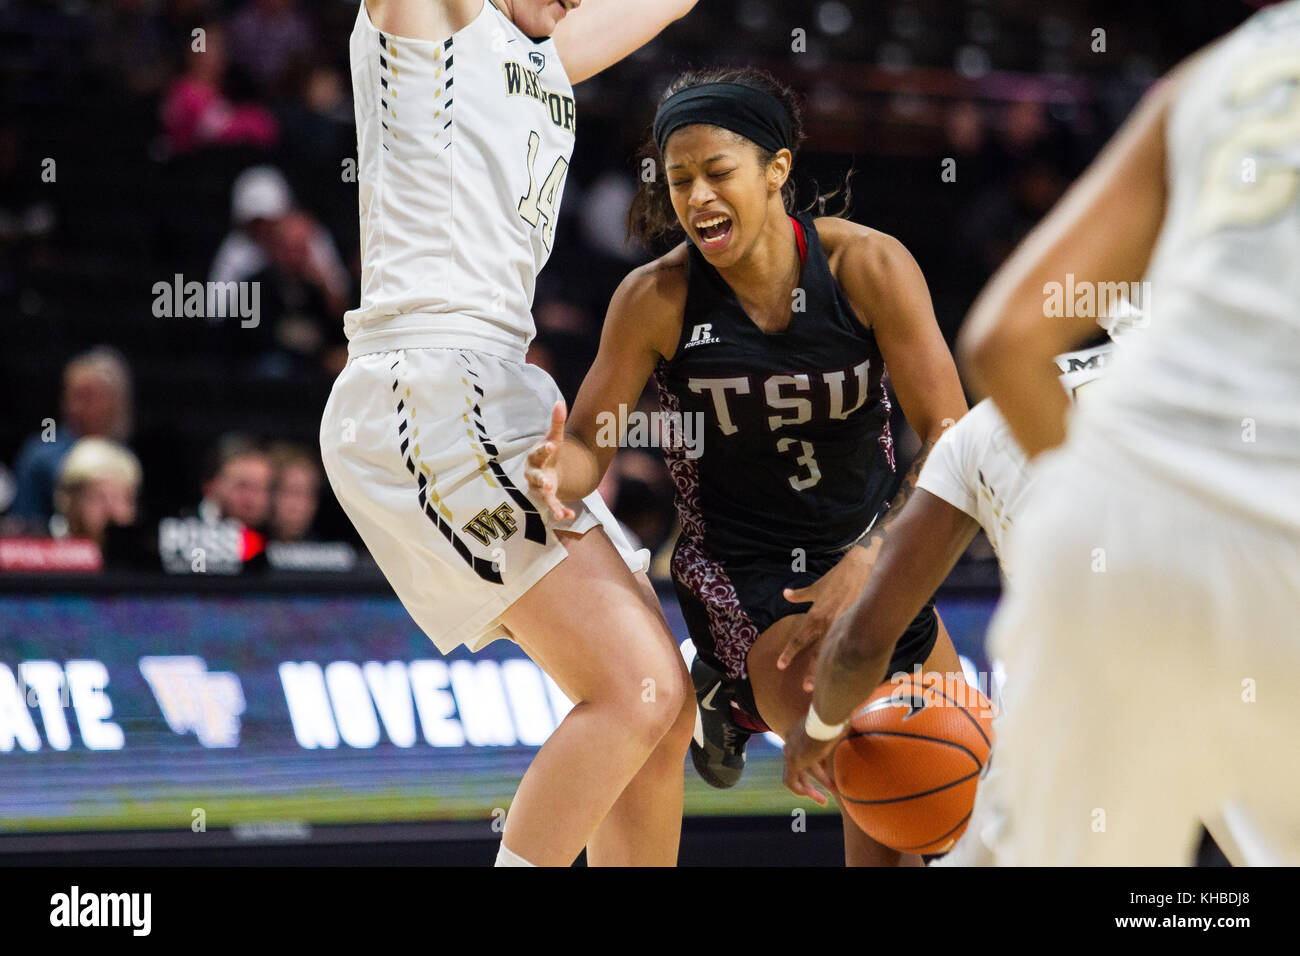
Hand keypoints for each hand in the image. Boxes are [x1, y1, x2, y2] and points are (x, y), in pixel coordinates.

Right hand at [524, 401, 575, 520]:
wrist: (545, 468)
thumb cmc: (549, 451)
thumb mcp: (554, 437)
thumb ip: (557, 422)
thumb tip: (560, 402)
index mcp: (535, 457)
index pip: (538, 453)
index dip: (544, 449)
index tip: (553, 446)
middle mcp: (533, 473)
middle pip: (534, 477)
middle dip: (540, 480)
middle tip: (548, 484)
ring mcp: (539, 487)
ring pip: (542, 496)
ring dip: (550, 503)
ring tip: (558, 511)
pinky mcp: (547, 498)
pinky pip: (553, 506)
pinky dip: (560, 511)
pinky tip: (569, 516)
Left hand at [776, 546, 873, 675]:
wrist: (864, 566)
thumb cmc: (840, 576)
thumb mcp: (819, 585)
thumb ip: (802, 594)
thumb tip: (786, 594)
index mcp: (816, 614)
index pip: (799, 638)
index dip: (789, 653)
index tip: (780, 666)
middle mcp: (828, 622)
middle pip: (817, 651)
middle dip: (812, 671)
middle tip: (807, 688)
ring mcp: (845, 624)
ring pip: (835, 652)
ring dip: (831, 668)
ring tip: (829, 685)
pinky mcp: (860, 623)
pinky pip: (853, 644)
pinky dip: (850, 657)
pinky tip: (853, 670)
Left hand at [782, 720, 838, 805]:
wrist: (829, 713)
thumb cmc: (839, 713)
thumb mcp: (839, 721)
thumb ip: (841, 726)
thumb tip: (853, 723)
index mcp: (800, 730)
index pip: (805, 752)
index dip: (818, 765)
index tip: (829, 771)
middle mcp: (792, 740)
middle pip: (799, 765)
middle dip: (811, 781)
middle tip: (826, 791)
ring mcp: (792, 751)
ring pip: (796, 775)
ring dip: (810, 789)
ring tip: (823, 800)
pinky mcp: (795, 761)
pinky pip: (791, 781)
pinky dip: (799, 790)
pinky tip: (810, 796)